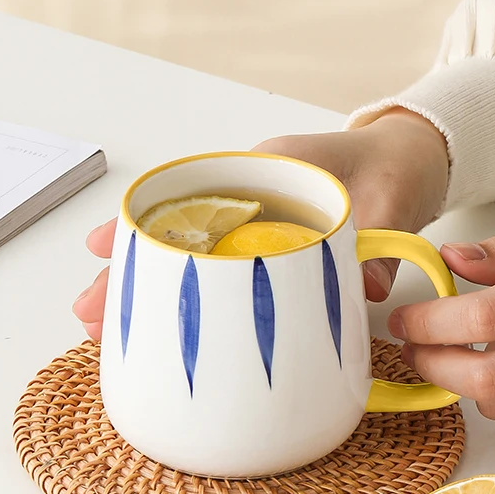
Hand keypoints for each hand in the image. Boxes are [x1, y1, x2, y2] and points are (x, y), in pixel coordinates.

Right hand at [73, 108, 448, 338]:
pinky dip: (192, 302)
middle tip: (87, 312)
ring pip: (189, 263)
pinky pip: (221, 280)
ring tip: (106, 330)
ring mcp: (254, 231)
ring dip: (150, 295)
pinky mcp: (267, 256)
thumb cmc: (391, 166)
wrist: (407, 163)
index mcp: (266, 172)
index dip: (144, 226)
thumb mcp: (390, 195)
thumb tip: (364, 290)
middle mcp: (248, 201)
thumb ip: (377, 238)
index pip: (190, 199)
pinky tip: (167, 329)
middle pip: (175, 238)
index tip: (103, 248)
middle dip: (131, 273)